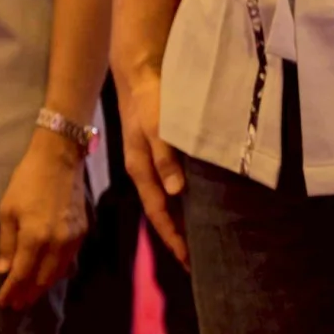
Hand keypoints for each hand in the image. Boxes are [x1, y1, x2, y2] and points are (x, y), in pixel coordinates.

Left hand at [0, 129, 89, 309]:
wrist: (60, 159)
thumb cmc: (27, 181)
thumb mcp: (7, 210)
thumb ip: (6, 243)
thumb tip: (3, 270)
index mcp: (35, 237)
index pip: (21, 274)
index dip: (11, 291)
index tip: (3, 302)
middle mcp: (57, 244)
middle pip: (42, 280)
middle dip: (28, 294)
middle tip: (16, 305)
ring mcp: (73, 240)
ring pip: (58, 274)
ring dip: (42, 287)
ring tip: (29, 295)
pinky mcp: (83, 234)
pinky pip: (69, 262)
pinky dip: (56, 273)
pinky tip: (47, 275)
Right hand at [120, 65, 189, 265]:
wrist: (138, 71)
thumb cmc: (149, 98)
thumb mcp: (158, 127)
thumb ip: (165, 158)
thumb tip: (176, 192)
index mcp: (140, 168)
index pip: (158, 212)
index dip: (172, 237)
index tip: (188, 261)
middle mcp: (142, 169)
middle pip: (159, 211)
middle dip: (175, 236)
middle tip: (195, 261)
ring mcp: (148, 161)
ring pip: (163, 200)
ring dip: (177, 220)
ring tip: (196, 239)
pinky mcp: (155, 151)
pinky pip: (167, 184)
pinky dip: (178, 201)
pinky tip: (191, 203)